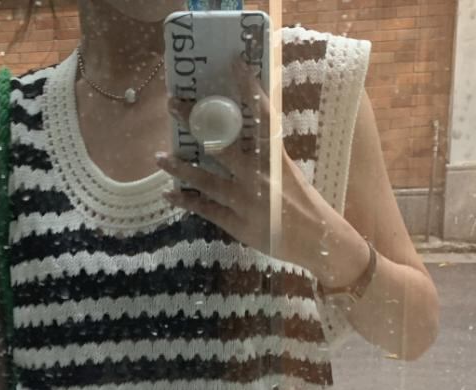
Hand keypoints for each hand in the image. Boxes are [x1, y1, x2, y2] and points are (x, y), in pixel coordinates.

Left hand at [166, 74, 358, 279]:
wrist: (316, 239)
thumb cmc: (301, 202)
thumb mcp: (286, 171)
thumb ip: (265, 154)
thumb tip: (239, 134)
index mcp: (275, 156)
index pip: (262, 114)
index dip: (249, 88)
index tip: (235, 63)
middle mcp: (258, 174)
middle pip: (221, 143)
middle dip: (195, 122)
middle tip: (172, 105)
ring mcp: (246, 200)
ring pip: (206, 180)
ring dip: (181, 167)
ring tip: (159, 157)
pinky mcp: (238, 224)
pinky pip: (207, 210)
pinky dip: (187, 201)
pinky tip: (170, 193)